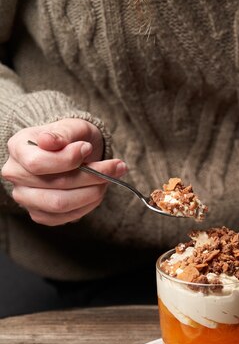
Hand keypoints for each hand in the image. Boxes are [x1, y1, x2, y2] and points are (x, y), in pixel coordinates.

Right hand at [2, 118, 126, 224]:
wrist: (71, 153)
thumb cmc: (71, 139)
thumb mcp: (71, 127)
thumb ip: (63, 134)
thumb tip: (50, 142)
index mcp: (18, 148)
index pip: (38, 163)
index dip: (67, 159)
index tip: (87, 148)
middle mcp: (16, 175)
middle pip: (55, 185)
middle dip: (91, 177)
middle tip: (116, 167)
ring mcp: (26, 198)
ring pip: (61, 204)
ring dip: (93, 193)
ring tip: (109, 179)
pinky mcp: (41, 215)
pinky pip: (67, 216)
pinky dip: (88, 205)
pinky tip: (98, 191)